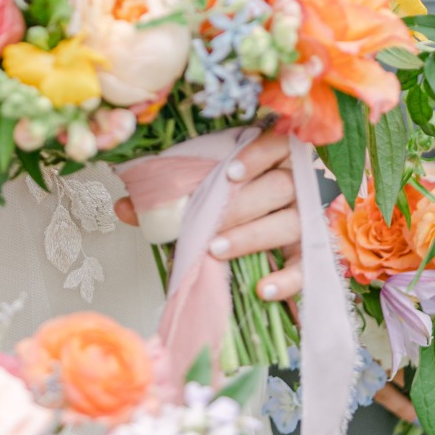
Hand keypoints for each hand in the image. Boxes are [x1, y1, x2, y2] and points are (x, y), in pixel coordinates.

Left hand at [115, 127, 302, 302]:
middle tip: (210, 224)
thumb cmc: (231, 193)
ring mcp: (308, 216)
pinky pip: (307, 264)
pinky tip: (264, 289)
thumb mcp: (204, 184)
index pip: (275, 145)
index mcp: (275, 153)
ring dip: (252, 236)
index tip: (230, 173)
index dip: (256, 155)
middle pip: (279, 188)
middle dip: (241, 206)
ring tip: (217, 249)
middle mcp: (297, 181)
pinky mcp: (311, 250)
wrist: (261, 213)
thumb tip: (123, 207)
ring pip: (291, 223)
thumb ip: (166, 193)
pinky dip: (288, 279)